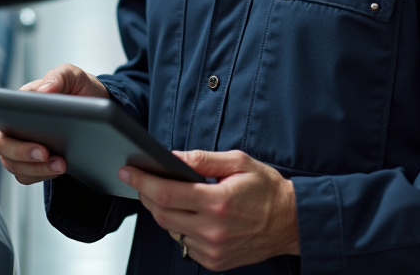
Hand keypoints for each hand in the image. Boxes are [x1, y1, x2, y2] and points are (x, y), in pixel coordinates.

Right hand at [0, 63, 108, 184]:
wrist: (95, 110)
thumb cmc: (77, 89)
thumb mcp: (73, 76)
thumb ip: (59, 77)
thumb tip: (44, 91)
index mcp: (16, 103)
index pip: (1, 119)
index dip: (14, 134)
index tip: (40, 145)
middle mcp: (12, 127)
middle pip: (4, 148)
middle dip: (25, 156)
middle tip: (48, 156)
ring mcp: (20, 147)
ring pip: (16, 166)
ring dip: (37, 169)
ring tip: (62, 165)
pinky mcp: (31, 163)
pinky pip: (27, 176)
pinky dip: (41, 176)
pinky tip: (59, 170)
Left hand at [119, 149, 298, 269]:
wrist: (291, 222)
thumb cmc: (267, 190)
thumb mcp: (238, 162)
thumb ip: (203, 159)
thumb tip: (172, 156)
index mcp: (218, 202)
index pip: (167, 193)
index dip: (142, 181)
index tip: (128, 171)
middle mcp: (213, 229)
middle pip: (161, 213)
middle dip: (147, 194)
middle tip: (143, 179)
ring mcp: (213, 249)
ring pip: (170, 230)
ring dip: (163, 211)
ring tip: (171, 195)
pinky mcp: (214, 261)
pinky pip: (184, 244)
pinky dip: (180, 228)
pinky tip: (190, 215)